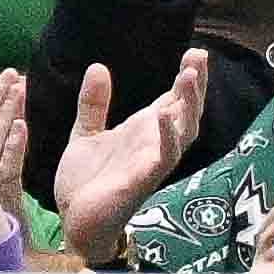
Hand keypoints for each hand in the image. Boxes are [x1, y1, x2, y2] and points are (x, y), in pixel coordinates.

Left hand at [52, 55, 201, 260]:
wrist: (73, 221)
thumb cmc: (86, 182)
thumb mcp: (85, 133)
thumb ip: (93, 103)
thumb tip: (99, 67)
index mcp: (141, 133)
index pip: (171, 102)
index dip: (186, 79)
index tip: (196, 52)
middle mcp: (152, 146)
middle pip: (185, 113)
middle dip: (195, 86)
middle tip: (200, 56)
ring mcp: (150, 163)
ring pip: (182, 132)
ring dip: (187, 105)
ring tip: (189, 75)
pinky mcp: (141, 181)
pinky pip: (161, 158)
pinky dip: (166, 138)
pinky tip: (165, 117)